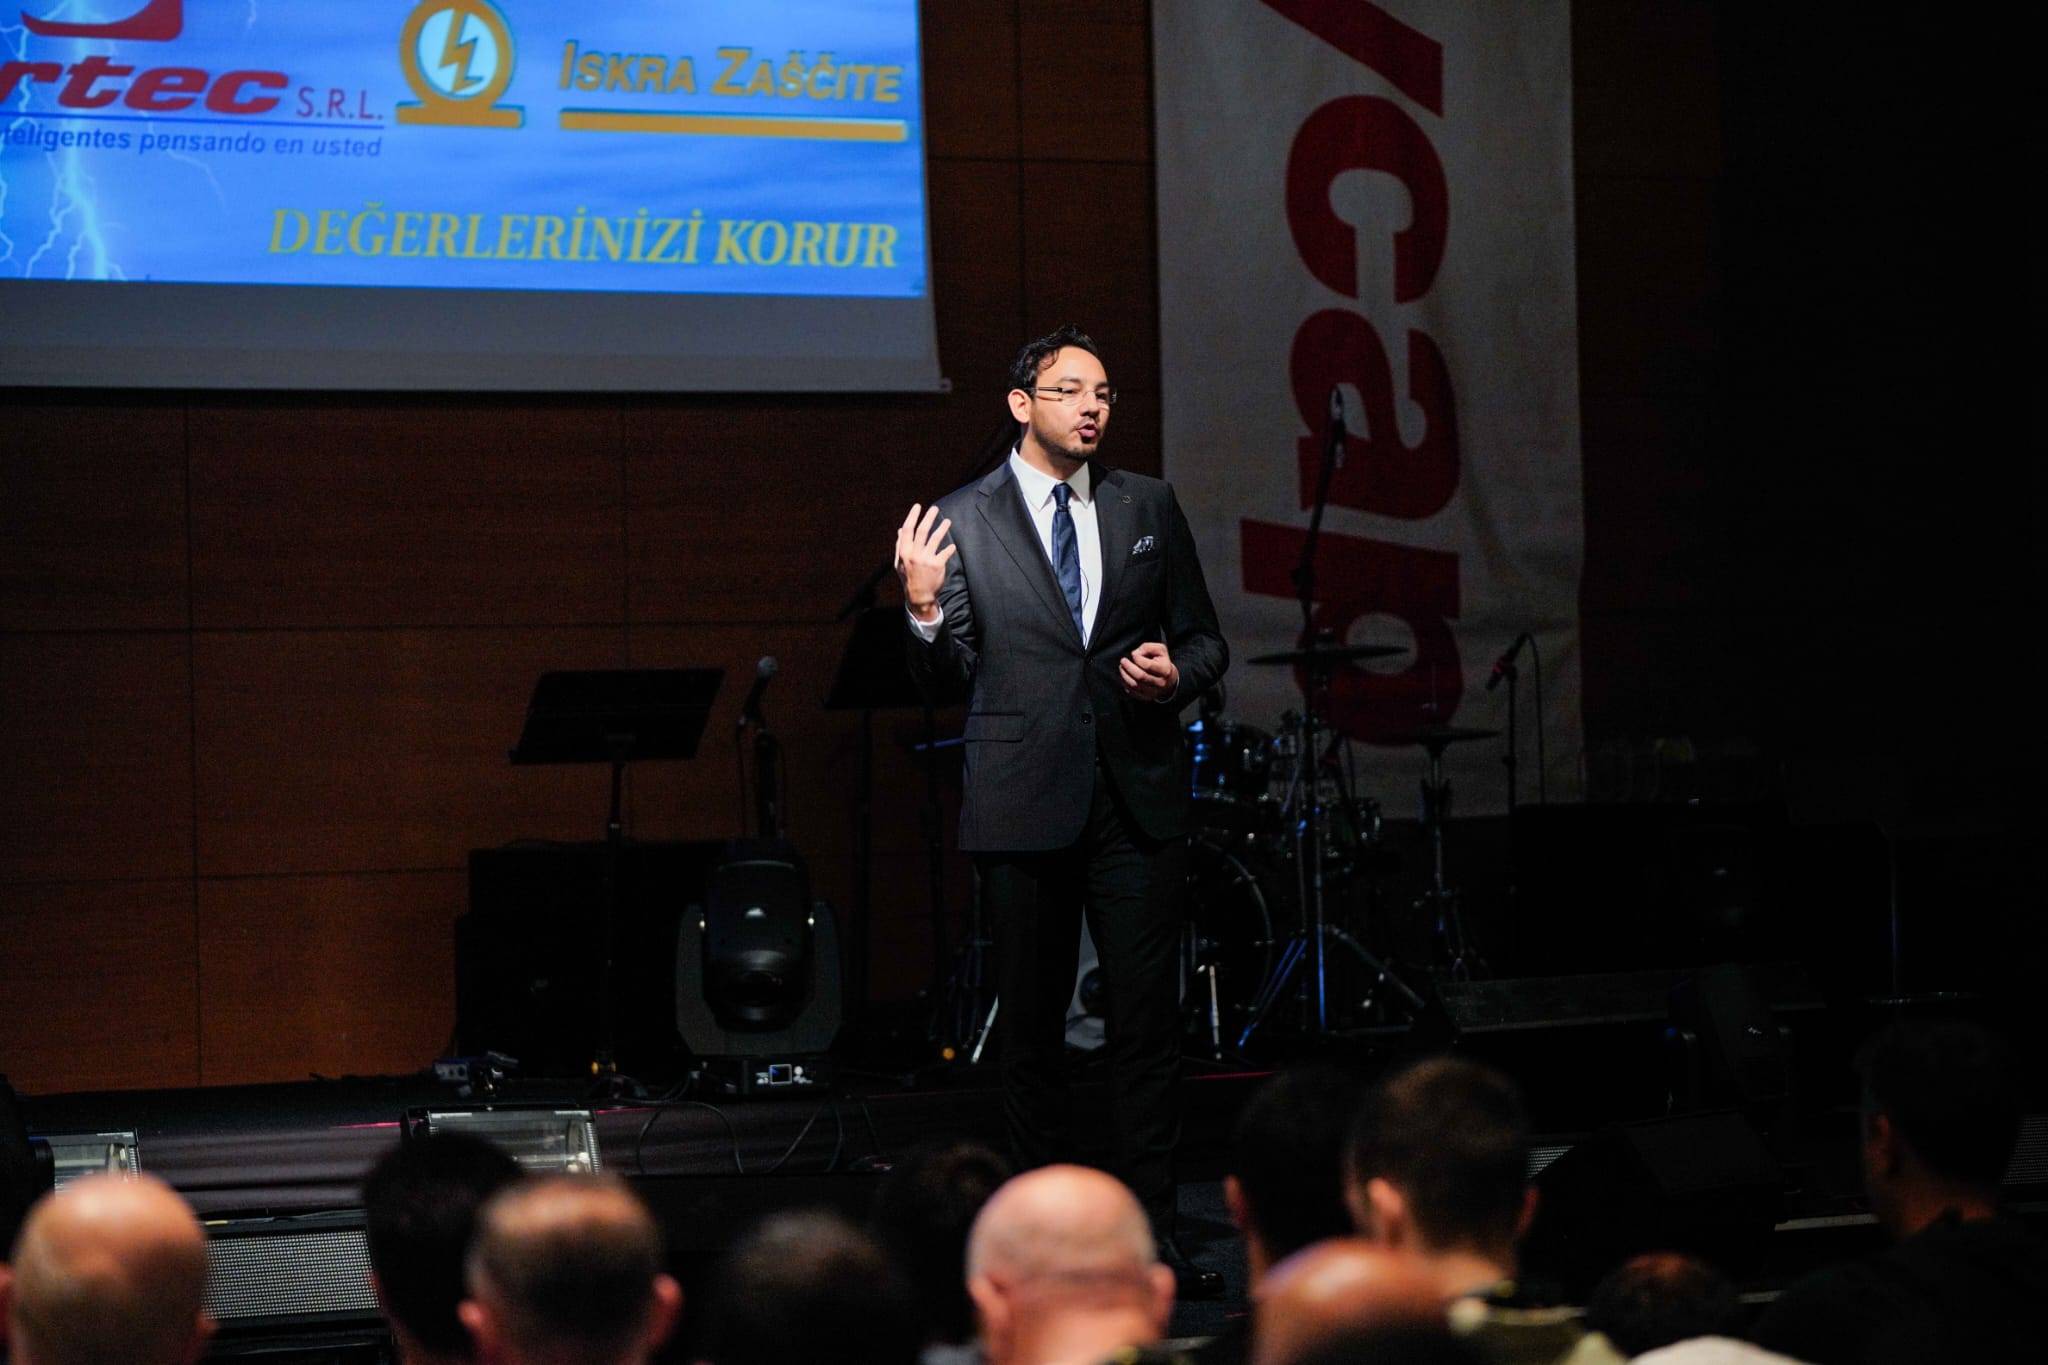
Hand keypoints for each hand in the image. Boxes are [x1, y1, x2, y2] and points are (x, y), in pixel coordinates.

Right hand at [894, 503, 954, 619]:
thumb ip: (900, 546)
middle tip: (935, 508)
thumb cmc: (909, 577)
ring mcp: (926, 559)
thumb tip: (900, 530)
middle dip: (929, 517)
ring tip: (948, 521)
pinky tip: (952, 546)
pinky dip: (949, 549)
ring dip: (942, 528)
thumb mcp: (899, 563)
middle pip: (922, 531)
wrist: (919, 595)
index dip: (912, 516)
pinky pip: (945, 552)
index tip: (917, 506)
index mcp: (905, 552)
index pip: (908, 530)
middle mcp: (915, 554)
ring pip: (935, 538)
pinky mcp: (938, 565)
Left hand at [1119, 641, 1177, 700]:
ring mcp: (1153, 692)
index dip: (1137, 659)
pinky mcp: (1146, 698)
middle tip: (1123, 661)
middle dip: (1128, 667)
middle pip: (1140, 676)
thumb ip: (1147, 647)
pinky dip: (1125, 683)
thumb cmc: (1162, 662)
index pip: (1147, 665)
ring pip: (1134, 685)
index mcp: (1165, 670)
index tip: (1133, 654)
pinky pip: (1132, 692)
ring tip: (1122, 667)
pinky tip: (1124, 676)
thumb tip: (1135, 654)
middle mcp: (1160, 683)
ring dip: (1124, 675)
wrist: (1169, 680)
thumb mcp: (1160, 650)